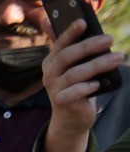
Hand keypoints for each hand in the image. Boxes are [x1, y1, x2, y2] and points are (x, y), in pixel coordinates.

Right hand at [40, 21, 122, 151]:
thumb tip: (48, 20)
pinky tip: (97, 84)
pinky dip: (85, 88)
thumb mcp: (69, 65)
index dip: (70, 33)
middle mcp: (50, 74)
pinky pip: (72, 94)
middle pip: (66, 56)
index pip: (59, 44)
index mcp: (51, 61)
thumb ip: (65, 44)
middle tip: (110, 39)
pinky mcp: (62, 103)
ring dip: (98, 65)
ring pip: (74, 74)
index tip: (83, 22)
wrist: (70, 116)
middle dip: (89, 46)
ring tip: (119, 58)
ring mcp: (55, 89)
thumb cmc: (74, 85)